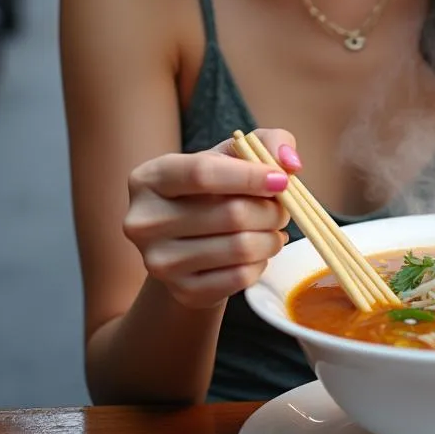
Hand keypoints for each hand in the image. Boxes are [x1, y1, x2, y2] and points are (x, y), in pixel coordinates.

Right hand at [123, 129, 300, 309]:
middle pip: (230, 214)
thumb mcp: (233, 153)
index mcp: (149, 178)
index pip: (203, 173)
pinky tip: (259, 251)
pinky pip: (241, 277)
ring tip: (274, 228)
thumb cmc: (214, 187)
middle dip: (271, 210)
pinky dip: (262, 263)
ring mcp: (160, 262)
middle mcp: (145, 222)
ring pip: (240, 248)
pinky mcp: (182, 292)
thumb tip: (289, 162)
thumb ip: (268, 141)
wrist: (188, 241)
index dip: (250, 176)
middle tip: (282, 207)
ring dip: (272, 237)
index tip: (281, 180)